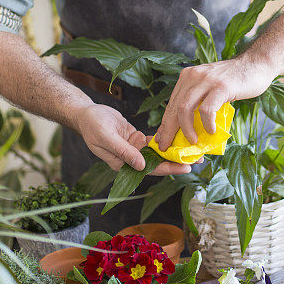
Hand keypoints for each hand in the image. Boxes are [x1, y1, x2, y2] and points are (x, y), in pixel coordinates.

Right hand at [76, 104, 190, 175]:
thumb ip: (124, 151)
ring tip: (193, 150)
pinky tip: (180, 137)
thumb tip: (142, 166)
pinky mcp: (136, 139)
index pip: (149, 170)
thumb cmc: (92, 125)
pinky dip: (165, 139)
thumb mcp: (106, 137)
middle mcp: (130, 159)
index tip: (185, 167)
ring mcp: (134, 149)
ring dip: (174, 151)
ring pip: (157, 153)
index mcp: (122, 164)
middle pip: (157, 163)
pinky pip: (153, 141)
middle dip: (177, 161)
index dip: (168, 168)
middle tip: (197, 159)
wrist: (86, 113)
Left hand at [154, 57, 275, 150]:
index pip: (171, 103)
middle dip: (169, 129)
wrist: (257, 64)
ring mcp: (207, 80)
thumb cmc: (235, 80)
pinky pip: (207, 109)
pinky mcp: (221, 87)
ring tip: (192, 141)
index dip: (165, 123)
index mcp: (188, 76)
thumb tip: (189, 128)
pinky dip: (207, 123)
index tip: (162, 139)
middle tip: (167, 145)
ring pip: (185, 108)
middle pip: (174, 107)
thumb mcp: (211, 87)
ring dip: (186, 129)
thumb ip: (199, 101)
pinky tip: (211, 131)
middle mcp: (193, 76)